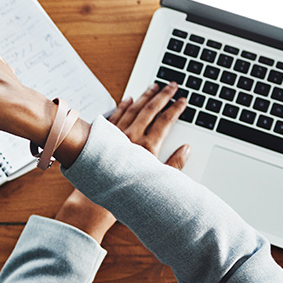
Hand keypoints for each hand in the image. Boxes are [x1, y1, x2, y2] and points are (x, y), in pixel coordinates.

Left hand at [52, 82, 191, 241]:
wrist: (94, 197)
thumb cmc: (127, 191)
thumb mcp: (157, 180)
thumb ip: (175, 164)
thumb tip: (187, 149)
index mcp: (147, 147)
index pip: (165, 121)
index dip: (176, 108)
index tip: (183, 99)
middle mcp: (131, 137)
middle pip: (150, 110)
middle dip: (163, 95)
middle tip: (172, 84)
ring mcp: (116, 135)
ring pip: (133, 109)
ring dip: (144, 96)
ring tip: (153, 86)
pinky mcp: (104, 137)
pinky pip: (115, 116)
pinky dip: (123, 106)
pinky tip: (128, 99)